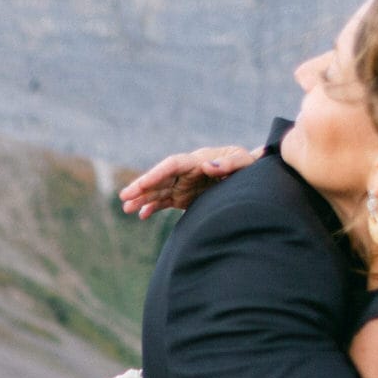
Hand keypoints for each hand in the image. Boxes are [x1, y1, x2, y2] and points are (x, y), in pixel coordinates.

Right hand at [119, 146, 259, 218]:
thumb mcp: (244, 162)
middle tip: (124, 197)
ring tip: (126, 209)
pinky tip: (141, 215)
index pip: (171, 165)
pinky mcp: (185, 197)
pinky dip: (153, 208)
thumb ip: (230, 163)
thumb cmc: (250, 165)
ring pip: (158, 191)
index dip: (156, 174)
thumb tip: (207, 166)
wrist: (253, 176)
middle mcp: (187, 172)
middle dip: (141, 187)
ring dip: (142, 199)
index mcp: (198, 161)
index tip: (142, 185)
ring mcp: (184, 185)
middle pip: (159, 178)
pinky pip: (165, 202)